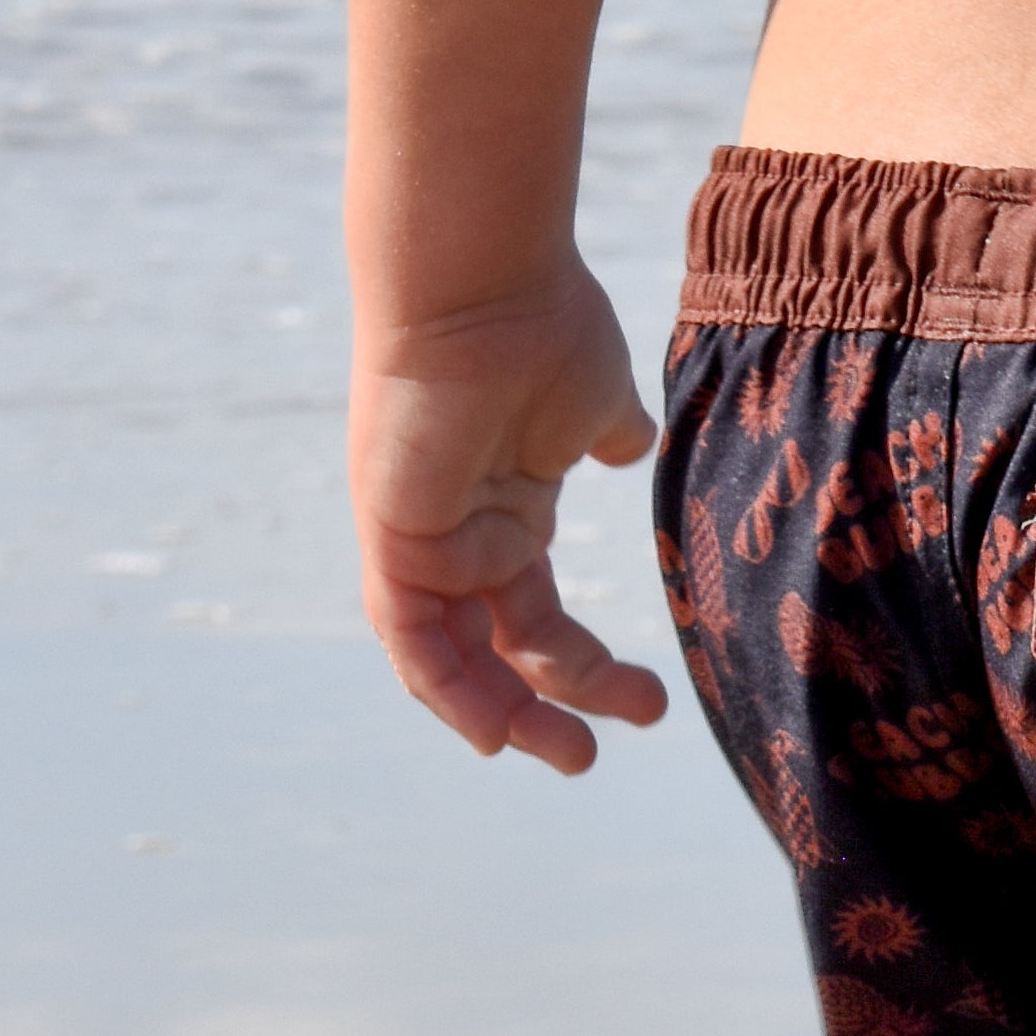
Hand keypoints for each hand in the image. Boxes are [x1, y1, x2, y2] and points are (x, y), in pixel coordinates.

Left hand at [347, 255, 670, 775]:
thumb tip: (628, 449)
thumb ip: (609, 433)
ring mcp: (423, 537)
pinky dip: (445, 686)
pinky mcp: (393, 534)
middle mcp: (458, 533)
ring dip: (506, 712)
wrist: (483, 280)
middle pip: (495, 646)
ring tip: (573, 754)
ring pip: (454, 655)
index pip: (530, 613)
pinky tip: (491, 728)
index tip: (643, 700)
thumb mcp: (596, 397)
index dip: (577, 665)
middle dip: (547, 705)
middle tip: (597, 753)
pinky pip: (410, 634)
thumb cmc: (543, 325)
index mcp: (506, 507)